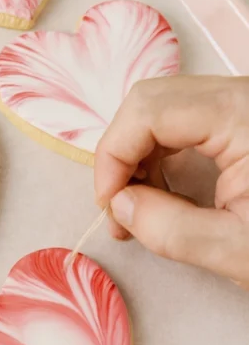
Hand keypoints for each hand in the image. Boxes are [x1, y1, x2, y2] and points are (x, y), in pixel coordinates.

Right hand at [94, 75, 248, 285]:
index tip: (109, 206)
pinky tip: (166, 195)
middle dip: (123, 154)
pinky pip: (189, 121)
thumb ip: (168, 228)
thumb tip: (121, 205)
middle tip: (119, 210)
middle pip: (152, 101)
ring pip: (167, 109)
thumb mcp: (238, 249)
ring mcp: (246, 104)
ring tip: (140, 210)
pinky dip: (166, 155)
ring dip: (141, 156)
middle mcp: (245, 95)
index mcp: (244, 116)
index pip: (148, 111)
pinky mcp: (247, 120)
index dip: (114, 156)